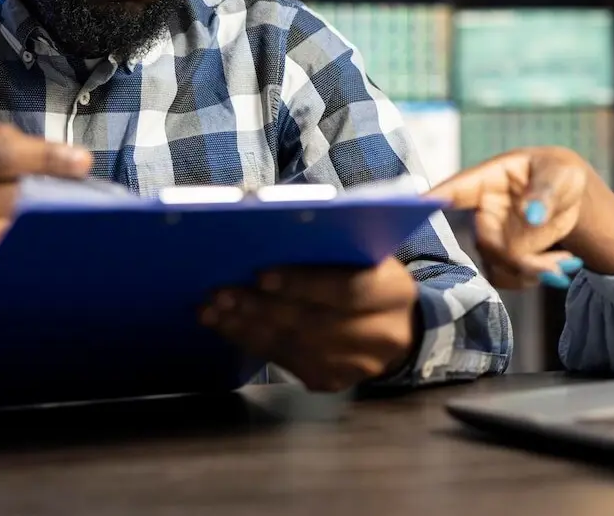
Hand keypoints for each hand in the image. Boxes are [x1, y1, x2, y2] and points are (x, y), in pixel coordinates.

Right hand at [0, 125, 92, 316]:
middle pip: (13, 197)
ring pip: (15, 237)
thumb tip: (56, 155)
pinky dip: (29, 261)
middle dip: (52, 197)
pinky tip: (40, 253)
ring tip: (62, 225)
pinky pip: (7, 271)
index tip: (81, 161)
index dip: (47, 157)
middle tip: (76, 199)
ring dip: (47, 231)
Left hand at [201, 258, 419, 392]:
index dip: (304, 283)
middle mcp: (382, 334)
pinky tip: (227, 327)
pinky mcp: (333, 381)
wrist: (400, 328)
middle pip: (314, 323)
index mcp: (394, 292)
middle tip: (221, 293)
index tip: (261, 274)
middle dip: (261, 307)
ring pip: (293, 347)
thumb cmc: (371, 278)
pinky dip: (252, 342)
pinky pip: (285, 363)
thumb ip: (333, 248)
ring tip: (213, 310)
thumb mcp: (367, 255)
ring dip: (246, 327)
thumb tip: (271, 231)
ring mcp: (357, 365)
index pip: (348, 290)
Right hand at [428, 147, 613, 289]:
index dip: (433, 200)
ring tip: (565, 261)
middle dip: (519, 259)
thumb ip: (545, 194)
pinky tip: (560, 263)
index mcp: (489, 180)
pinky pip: (511, 277)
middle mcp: (482, 210)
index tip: (414, 208)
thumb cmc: (558, 175)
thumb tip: (531, 214)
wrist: (569, 199)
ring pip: (499, 266)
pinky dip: (537, 276)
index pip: (456, 190)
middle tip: (554, 266)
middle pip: (486, 242)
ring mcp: (490, 236)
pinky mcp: (501, 257)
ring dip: (534, 270)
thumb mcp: (559, 176)